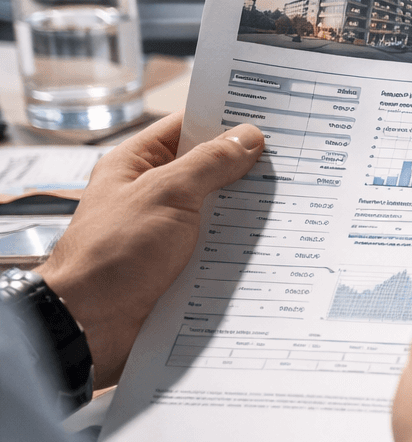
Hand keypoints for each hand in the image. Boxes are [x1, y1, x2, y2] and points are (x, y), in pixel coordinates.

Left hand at [38, 112, 264, 385]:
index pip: (186, 127)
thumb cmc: (112, 254)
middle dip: (245, 167)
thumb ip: (209, 164)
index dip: (224, 119)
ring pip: (215, 210)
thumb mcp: (166, 195)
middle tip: (292, 160)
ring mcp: (165, 232)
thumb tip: (247, 138)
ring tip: (291, 200)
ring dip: (246, 210)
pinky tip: (271, 243)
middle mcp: (150, 194)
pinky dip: (240, 245)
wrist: (89, 324)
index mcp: (136, 165)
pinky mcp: (177, 265)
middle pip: (206, 169)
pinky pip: (216, 247)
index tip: (268, 117)